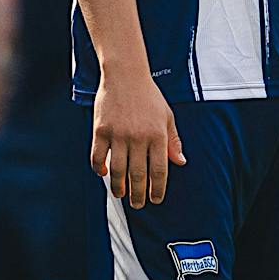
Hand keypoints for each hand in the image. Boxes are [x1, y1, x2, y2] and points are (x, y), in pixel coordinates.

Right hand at [91, 68, 185, 207]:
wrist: (125, 75)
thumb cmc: (149, 96)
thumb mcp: (167, 116)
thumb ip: (173, 141)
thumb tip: (180, 163)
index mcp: (158, 135)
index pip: (159, 170)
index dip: (157, 189)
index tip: (155, 199)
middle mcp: (139, 137)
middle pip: (138, 175)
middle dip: (138, 194)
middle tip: (137, 204)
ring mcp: (118, 134)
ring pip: (117, 170)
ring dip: (118, 187)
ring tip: (120, 195)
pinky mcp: (101, 130)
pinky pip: (98, 157)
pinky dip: (100, 169)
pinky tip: (104, 175)